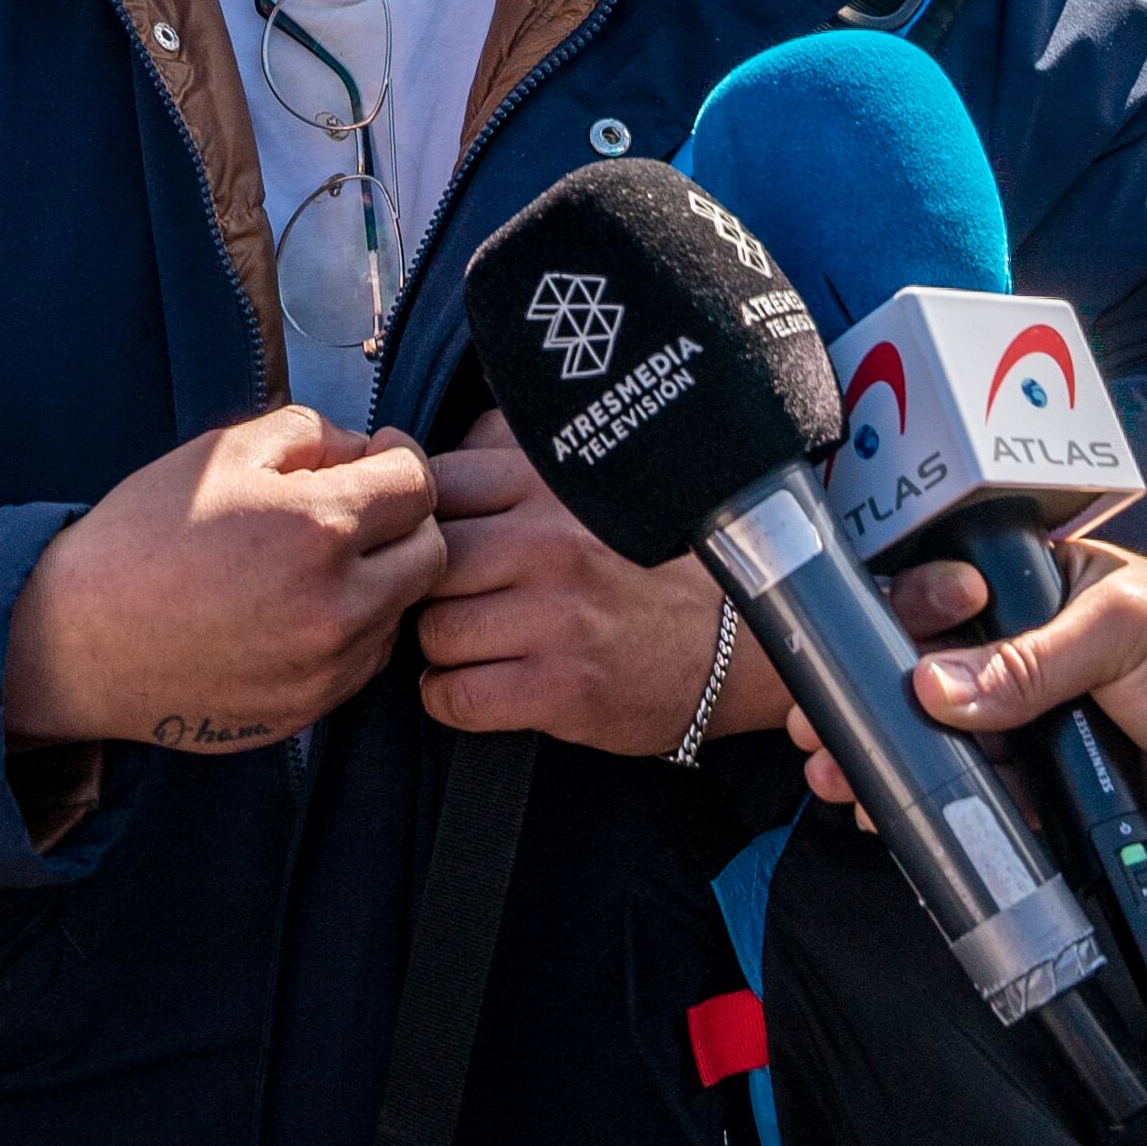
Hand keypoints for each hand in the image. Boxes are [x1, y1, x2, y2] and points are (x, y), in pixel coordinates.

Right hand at [5, 408, 444, 755]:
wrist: (77, 642)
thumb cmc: (141, 537)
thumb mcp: (220, 452)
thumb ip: (309, 432)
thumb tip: (364, 450)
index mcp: (320, 527)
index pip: (420, 486)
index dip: (402, 462)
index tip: (376, 460)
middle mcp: (339, 604)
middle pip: (432, 554)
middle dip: (402, 523)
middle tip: (352, 510)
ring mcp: (328, 665)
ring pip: (402, 611)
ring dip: (379, 580)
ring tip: (311, 564)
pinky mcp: (310, 708)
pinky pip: (365, 661)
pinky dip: (351, 631)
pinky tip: (293, 610)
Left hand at [415, 410, 795, 755]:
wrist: (733, 648)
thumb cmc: (646, 566)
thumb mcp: (590, 484)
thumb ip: (505, 451)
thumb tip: (413, 446)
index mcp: (552, 485)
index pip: (437, 488)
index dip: (429, 523)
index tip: (447, 545)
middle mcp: (552, 545)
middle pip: (425, 564)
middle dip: (431, 590)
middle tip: (462, 603)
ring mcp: (557, 619)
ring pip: (432, 632)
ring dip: (443, 649)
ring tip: (478, 646)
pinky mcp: (561, 690)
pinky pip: (452, 696)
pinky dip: (451, 699)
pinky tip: (482, 687)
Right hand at [788, 542, 1146, 867]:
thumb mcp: (1126, 626)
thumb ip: (1029, 657)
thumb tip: (936, 686)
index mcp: (1047, 600)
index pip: (951, 605)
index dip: (896, 627)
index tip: (850, 652)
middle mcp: (1034, 667)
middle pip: (933, 685)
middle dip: (871, 707)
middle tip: (819, 727)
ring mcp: (1042, 738)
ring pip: (949, 752)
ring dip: (891, 765)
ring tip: (841, 777)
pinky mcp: (1058, 806)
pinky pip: (989, 814)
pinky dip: (942, 818)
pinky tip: (895, 817)